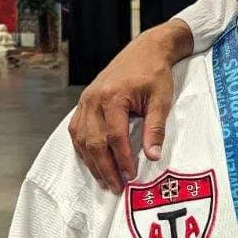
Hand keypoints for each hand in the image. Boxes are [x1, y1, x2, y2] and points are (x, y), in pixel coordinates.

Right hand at [68, 21, 185, 191]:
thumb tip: (153, 156)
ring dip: (92, 163)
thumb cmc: (154, 74)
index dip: (122, 159)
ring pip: (82, 139)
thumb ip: (155, 128)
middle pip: (94, 142)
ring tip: (105, 180)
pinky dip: (83, 149)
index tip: (131, 176)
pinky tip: (93, 162)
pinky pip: (77, 130)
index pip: (114, 136)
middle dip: (105, 168)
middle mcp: (94, 99)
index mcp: (113, 97)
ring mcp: (85, 100)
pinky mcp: (84, 102)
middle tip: (116, 187)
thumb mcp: (161, 100)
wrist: (145, 50)